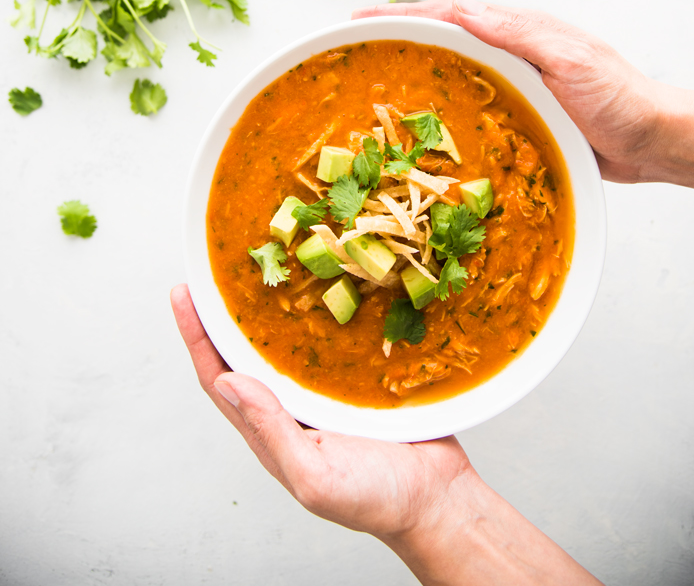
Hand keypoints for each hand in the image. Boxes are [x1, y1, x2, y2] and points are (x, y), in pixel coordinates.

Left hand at [171, 284, 599, 585]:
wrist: (439, 499)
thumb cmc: (377, 500)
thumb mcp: (315, 477)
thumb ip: (272, 432)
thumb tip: (228, 385)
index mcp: (271, 430)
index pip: (219, 376)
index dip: (197, 336)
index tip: (183, 294)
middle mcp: (291, 406)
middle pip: (245, 351)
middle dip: (225, 311)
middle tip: (217, 267)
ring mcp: (323, 391)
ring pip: (285, 340)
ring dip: (271, 304)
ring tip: (264, 265)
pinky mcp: (357, 378)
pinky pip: (330, 337)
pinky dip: (321, 309)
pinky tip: (323, 285)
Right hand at [353, 0, 693, 187]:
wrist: (651, 138)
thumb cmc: (620, 98)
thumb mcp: (571, 57)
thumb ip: (519, 32)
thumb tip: (466, 9)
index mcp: (519, 31)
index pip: (450, 13)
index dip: (404, 13)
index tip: (363, 17)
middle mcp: (511, 51)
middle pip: (443, 35)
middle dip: (399, 34)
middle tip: (356, 41)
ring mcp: (513, 80)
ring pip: (452, 67)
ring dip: (415, 66)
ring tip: (376, 77)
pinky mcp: (519, 110)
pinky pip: (469, 103)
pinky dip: (440, 104)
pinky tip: (422, 122)